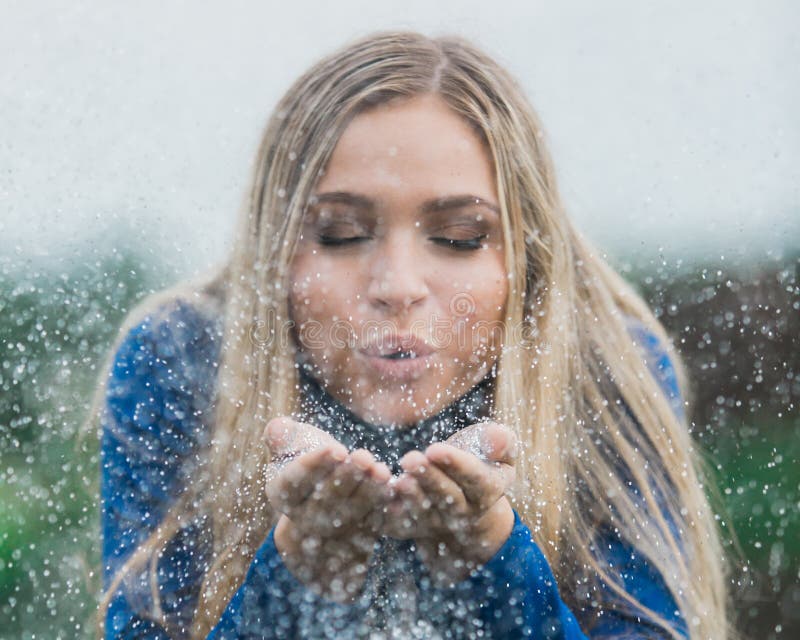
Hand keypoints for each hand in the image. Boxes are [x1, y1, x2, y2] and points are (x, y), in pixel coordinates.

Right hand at [264, 417, 392, 600]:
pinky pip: (369, 522)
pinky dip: (380, 506)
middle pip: (326, 499)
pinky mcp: (356, 535)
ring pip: (351, 512)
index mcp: (283, 493)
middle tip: (363, 457)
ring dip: (368, 492)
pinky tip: (390, 486)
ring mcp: (331, 530)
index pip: (296, 481)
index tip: (338, 450)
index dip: (317, 465)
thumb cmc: (308, 460)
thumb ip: (282, 435)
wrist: (322, 495)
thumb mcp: (290, 446)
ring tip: (381, 470)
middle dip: (347, 477)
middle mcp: (304, 518)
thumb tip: (278, 427)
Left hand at [382, 421, 516, 584]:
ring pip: (423, 514)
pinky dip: (388, 513)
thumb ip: (501, 441)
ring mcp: (436, 523)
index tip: (435, 449)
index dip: (456, 464)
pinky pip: (399, 525)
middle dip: (428, 479)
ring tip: (397, 480)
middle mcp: (463, 513)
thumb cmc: (480, 462)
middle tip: (410, 459)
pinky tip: (378, 494)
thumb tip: (498, 437)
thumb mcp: (499, 451)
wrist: (462, 499)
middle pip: (447, 498)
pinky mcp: (411, 528)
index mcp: (486, 491)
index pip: (475, 479)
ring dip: (409, 498)